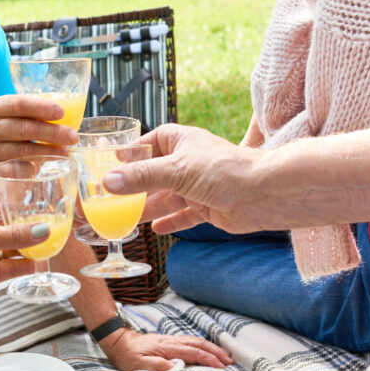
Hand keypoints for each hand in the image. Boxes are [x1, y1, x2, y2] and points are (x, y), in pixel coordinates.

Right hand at [0, 95, 78, 184]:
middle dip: (53, 133)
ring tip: (65, 153)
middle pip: (25, 130)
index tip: (61, 111)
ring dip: (47, 154)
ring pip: (22, 153)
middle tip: (72, 136)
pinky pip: (11, 172)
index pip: (17, 104)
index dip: (40, 107)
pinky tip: (42, 168)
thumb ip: (15, 111)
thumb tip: (53, 111)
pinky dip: (29, 171)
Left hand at [0, 195, 46, 324]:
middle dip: (26, 227)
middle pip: (7, 226)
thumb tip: (42, 230)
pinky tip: (38, 263)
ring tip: (48, 243)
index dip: (16, 202)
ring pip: (10, 247)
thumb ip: (15, 234)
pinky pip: (10, 267)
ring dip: (27, 247)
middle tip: (48, 223)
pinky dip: (23, 265)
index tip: (37, 201)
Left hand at [98, 328, 232, 370]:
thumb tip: (174, 367)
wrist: (119, 341)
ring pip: (196, 341)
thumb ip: (156, 365)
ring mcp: (171, 339)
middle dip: (215, 351)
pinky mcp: (169, 341)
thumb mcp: (137, 363)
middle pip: (198, 344)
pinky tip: (207, 349)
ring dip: (211, 347)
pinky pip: (190, 341)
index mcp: (166, 347)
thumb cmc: (127, 355)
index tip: (220, 366)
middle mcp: (171, 341)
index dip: (208, 359)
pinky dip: (202, 345)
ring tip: (224, 354)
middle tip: (229, 360)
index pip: (192, 352)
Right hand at [102, 124, 267, 233]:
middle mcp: (187, 161)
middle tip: (107, 200)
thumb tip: (109, 181)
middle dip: (132, 188)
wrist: (263, 193)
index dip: (128, 156)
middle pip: (152, 175)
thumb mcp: (176, 170)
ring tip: (121, 220)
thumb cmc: (224, 170)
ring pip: (164, 197)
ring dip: (146, 208)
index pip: (147, 145)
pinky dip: (170, 221)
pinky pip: (183, 215)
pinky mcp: (207, 206)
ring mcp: (196, 185)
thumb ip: (142, 177)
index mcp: (179, 141)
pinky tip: (156, 229)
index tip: (107, 166)